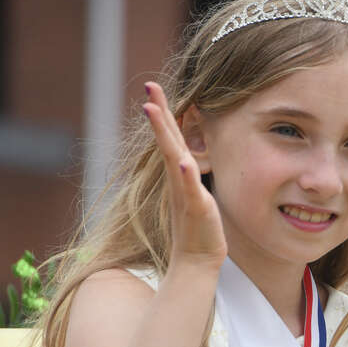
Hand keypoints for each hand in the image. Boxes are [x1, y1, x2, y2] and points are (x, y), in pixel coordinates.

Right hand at [142, 82, 226, 269]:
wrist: (198, 259)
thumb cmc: (198, 227)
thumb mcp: (196, 192)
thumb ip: (189, 173)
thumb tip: (186, 156)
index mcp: (179, 173)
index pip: (170, 137)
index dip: (162, 113)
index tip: (153, 87)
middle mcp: (177, 179)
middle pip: (166, 140)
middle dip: (158, 112)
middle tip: (149, 87)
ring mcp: (184, 192)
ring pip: (173, 158)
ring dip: (164, 134)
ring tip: (153, 110)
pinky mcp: (196, 208)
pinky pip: (190, 190)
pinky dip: (186, 175)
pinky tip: (183, 161)